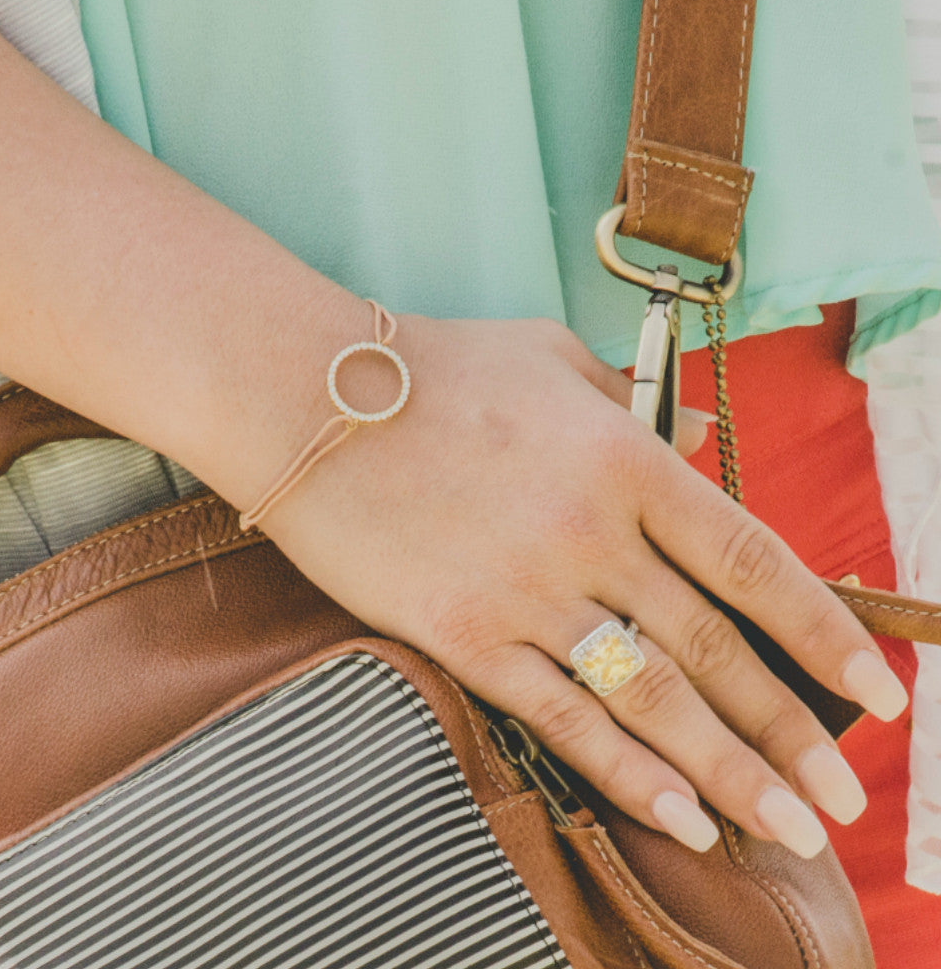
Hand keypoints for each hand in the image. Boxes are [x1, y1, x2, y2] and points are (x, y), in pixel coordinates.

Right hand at [257, 314, 907, 856]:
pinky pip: (558, 715)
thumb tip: (702, 431)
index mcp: (625, 458)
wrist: (309, 396)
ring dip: (728, 770)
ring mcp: (526, 590)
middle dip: (790, 732)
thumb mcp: (551, 357)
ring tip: (787, 828)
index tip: (877, 696)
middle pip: (714, 648)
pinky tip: (680, 816)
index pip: (753, 560)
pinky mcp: (462, 634)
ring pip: (649, 697)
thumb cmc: (432, 366)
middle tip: (841, 801)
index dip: (825, 633)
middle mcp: (591, 533)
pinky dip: (626, 772)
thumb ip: (634, 400)